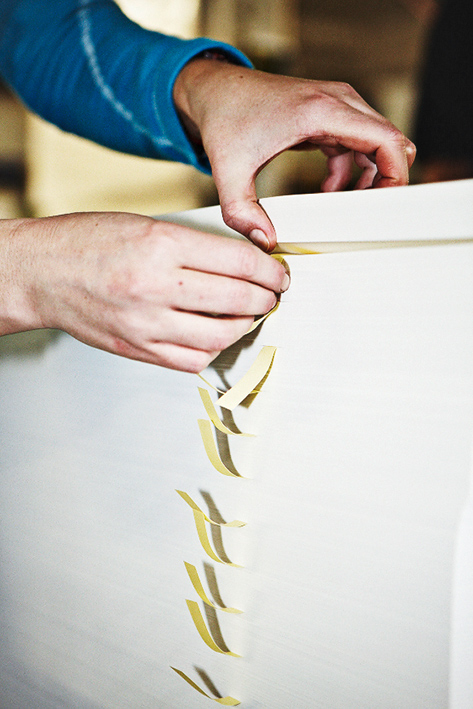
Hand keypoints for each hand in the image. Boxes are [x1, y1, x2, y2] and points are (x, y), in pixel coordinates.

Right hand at [0, 212, 288, 371]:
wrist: (42, 273)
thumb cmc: (88, 243)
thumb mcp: (147, 225)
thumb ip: (196, 246)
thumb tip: (243, 264)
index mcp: (161, 244)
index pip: (239, 262)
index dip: (270, 271)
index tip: (278, 274)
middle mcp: (154, 286)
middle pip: (237, 300)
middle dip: (266, 299)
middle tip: (271, 295)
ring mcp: (145, 323)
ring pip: (220, 335)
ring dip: (245, 326)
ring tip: (247, 315)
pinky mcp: (138, 349)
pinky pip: (192, 360)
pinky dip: (213, 349)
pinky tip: (215, 335)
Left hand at [174, 62, 415, 250]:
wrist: (213, 90)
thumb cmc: (224, 120)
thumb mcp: (229, 172)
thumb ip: (242, 212)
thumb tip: (264, 243)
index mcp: (321, 111)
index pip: (386, 139)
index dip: (396, 174)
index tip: (385, 204)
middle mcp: (336, 101)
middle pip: (389, 140)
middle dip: (385, 179)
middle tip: (366, 210)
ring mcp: (335, 104)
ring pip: (376, 142)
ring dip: (368, 175)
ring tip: (345, 203)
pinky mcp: (328, 114)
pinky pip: (357, 142)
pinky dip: (352, 168)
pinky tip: (330, 189)